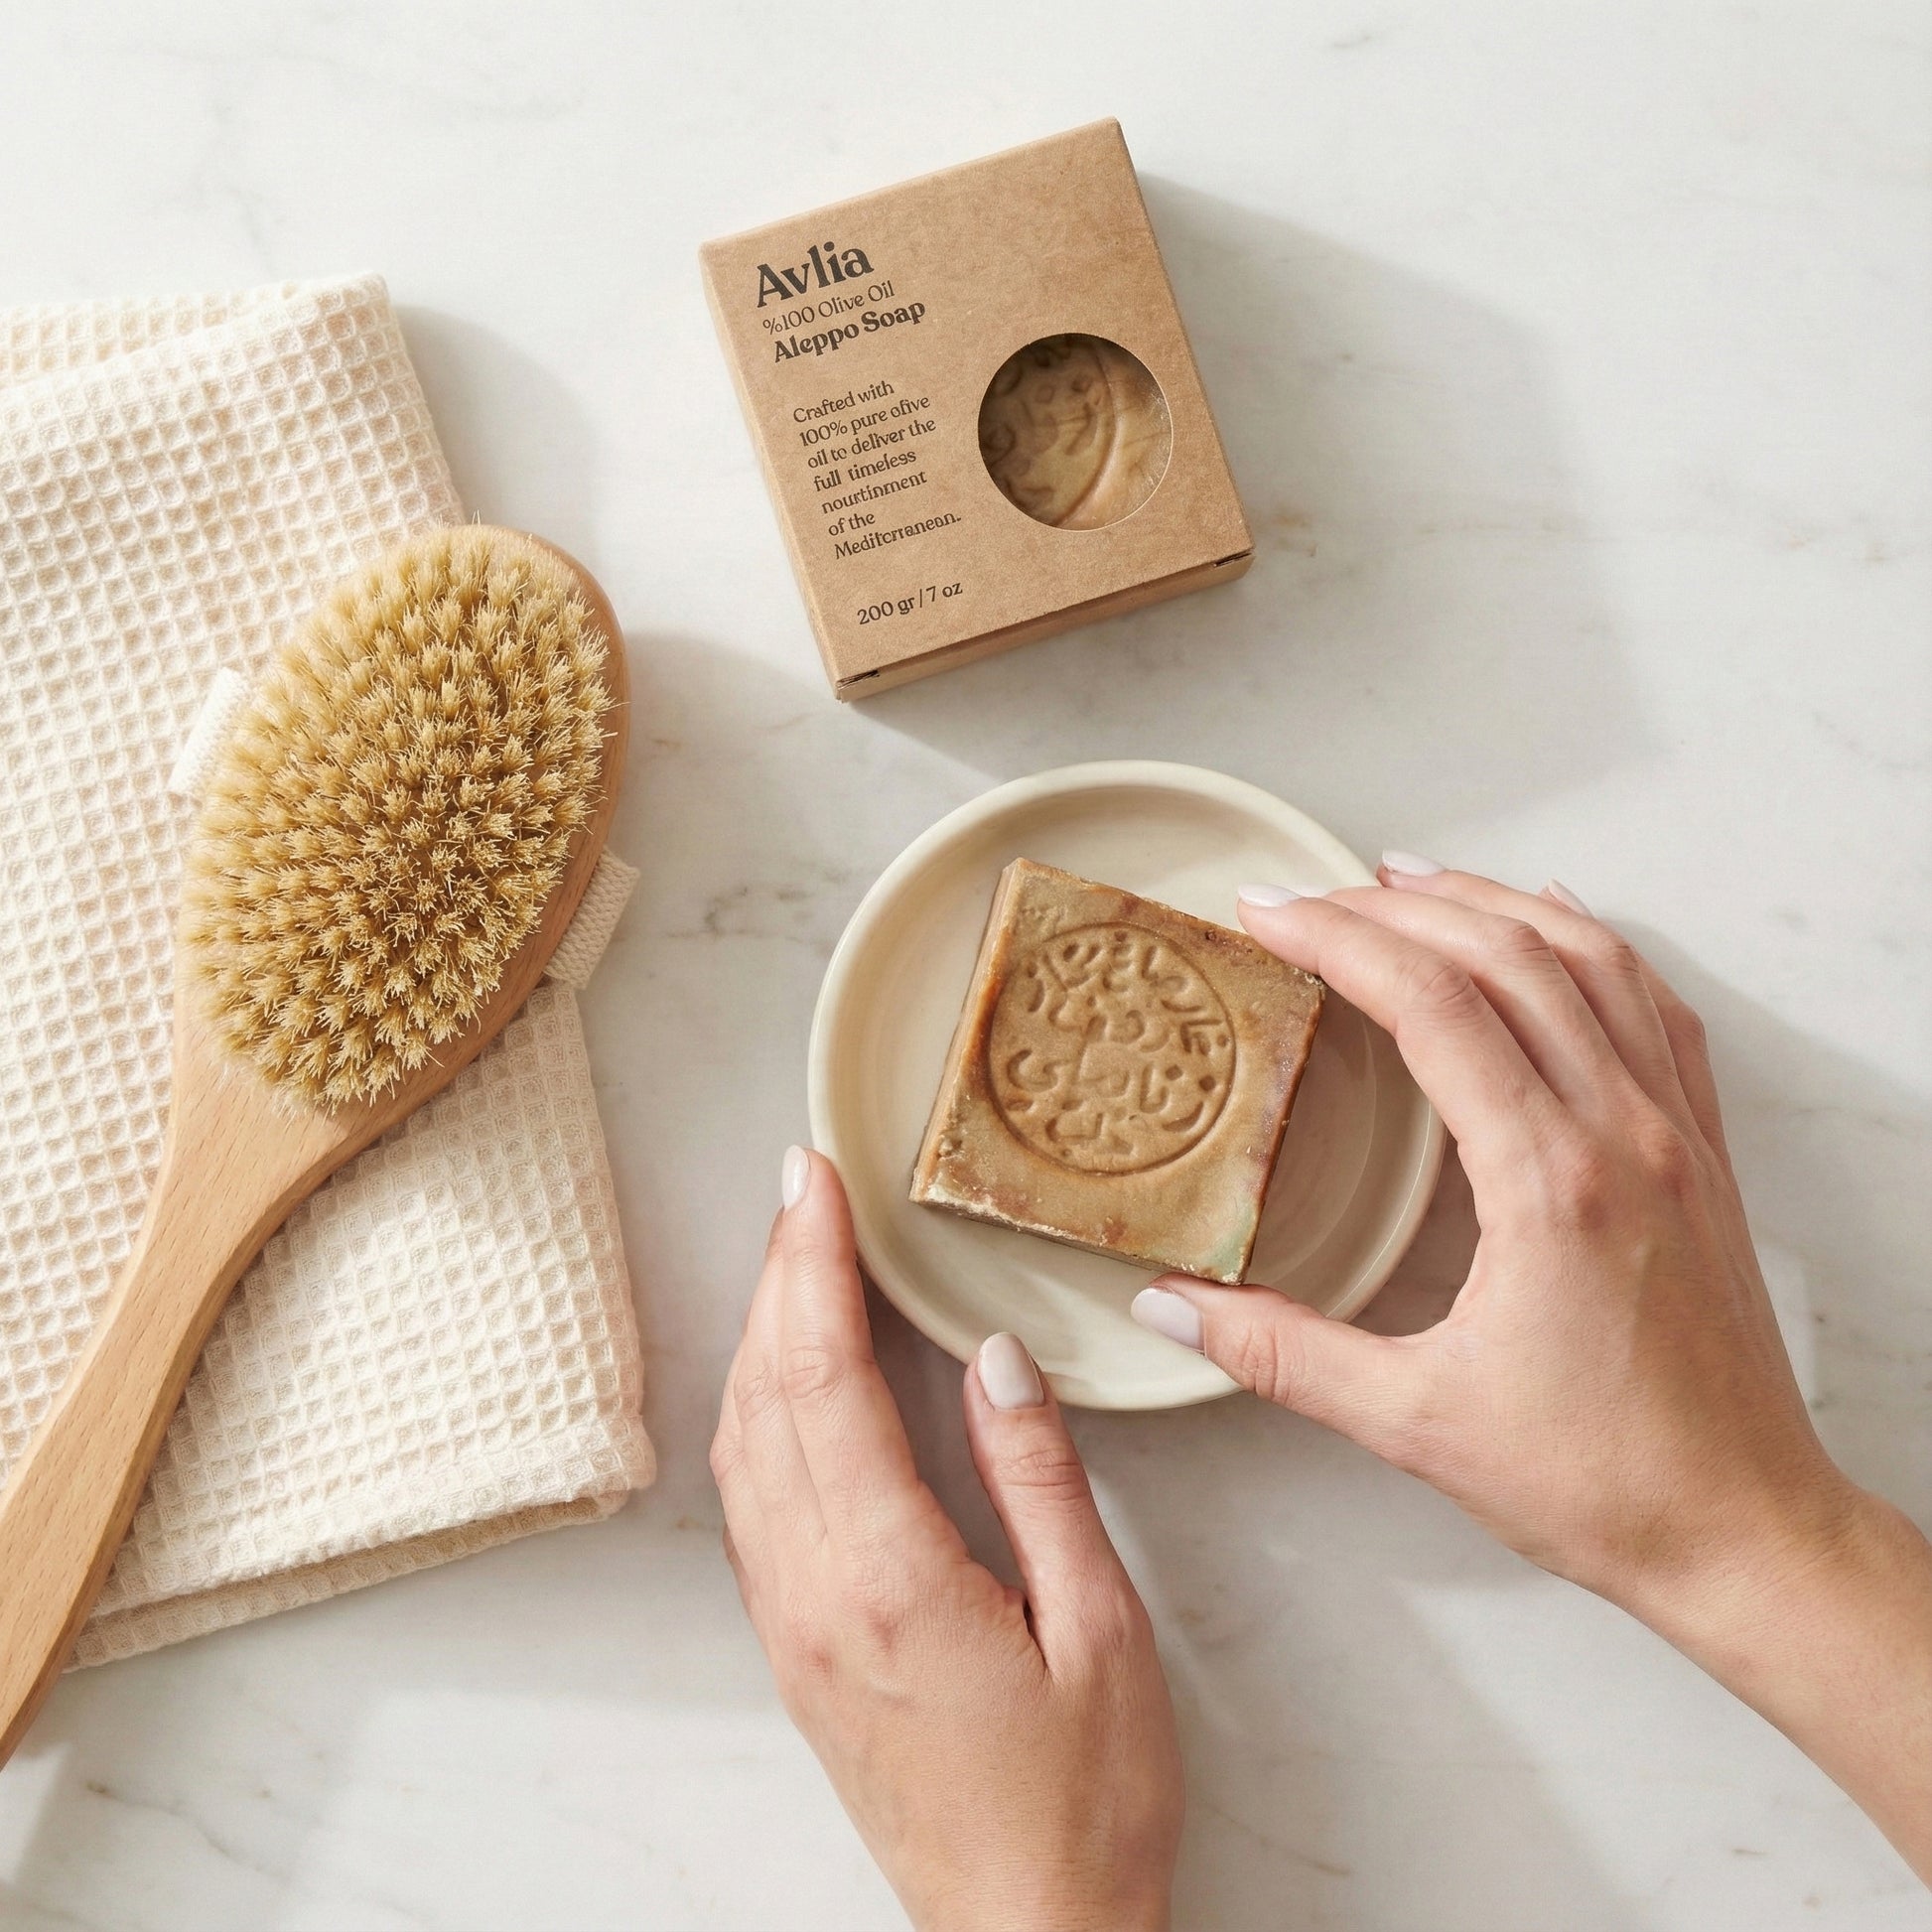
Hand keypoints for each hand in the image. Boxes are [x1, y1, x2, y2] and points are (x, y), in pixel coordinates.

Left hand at [712, 1148, 1182, 1931]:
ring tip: (792, 1254)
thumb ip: (1037, 1483)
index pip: (825, 1380)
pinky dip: (759, 1409)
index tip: (814, 1181)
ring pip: (745, 1444)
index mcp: (888, 1579)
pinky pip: (751, 1500)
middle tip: (799, 1185)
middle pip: (769, 1394)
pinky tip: (785, 1376)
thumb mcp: (1099, 1631)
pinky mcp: (798, 1648)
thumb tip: (994, 1359)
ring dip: (762, 1335)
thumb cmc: (1082, 1803)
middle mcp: (815, 1594)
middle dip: (778, 1275)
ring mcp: (793, 1625)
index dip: (811, 1266)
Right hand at [1130, 860, 1931, 1878]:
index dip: (1338, 940)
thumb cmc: (1599, 1482)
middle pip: (1505, 955)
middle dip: (1395, 906)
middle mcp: (1623, 1132)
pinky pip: (1652, 1005)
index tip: (1267, 913)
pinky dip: (1590, 943)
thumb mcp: (1413, 1420)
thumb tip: (1168, 1307)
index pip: (1433, 1003)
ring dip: (1491, 901)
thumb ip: (1280, 1352)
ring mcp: (1675, 1133)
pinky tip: (1550, 924)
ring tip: (1408, 877)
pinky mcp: (1704, 1152)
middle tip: (1309, 894)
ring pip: (1588, 960)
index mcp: (1548, 1181)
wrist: (1745, 1531)